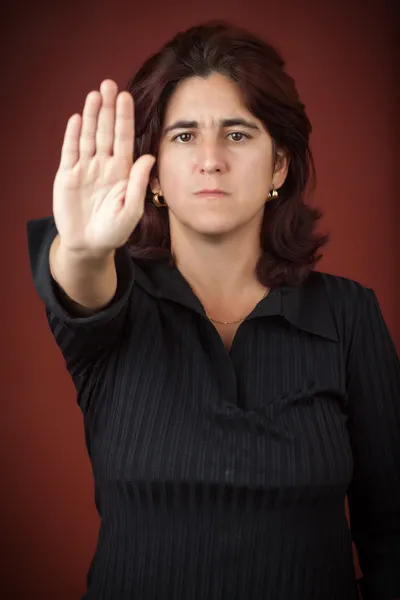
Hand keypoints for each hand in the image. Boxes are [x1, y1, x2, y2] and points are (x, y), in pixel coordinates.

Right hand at [53, 79, 154, 258]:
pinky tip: (76, 119)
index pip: (124, 140)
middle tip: (109, 84)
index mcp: (122, 172)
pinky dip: (72, 135)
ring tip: (95, 95)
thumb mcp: (130, 210)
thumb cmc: (114, 231)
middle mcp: (104, 166)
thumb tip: (148, 157)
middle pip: (106, 132)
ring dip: (90, 116)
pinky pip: (70, 151)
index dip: (124, 119)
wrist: (89, 245)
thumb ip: (138, 183)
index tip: (127, 97)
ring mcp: (85, 169)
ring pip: (88, 137)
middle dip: (108, 109)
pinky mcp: (67, 176)